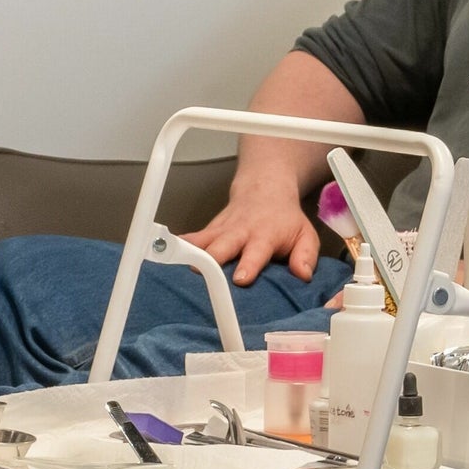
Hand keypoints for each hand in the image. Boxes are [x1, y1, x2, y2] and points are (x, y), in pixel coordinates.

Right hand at [182, 180, 321, 286]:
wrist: (265, 190)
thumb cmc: (284, 219)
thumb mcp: (305, 235)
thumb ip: (306, 255)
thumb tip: (302, 274)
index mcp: (264, 236)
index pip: (255, 252)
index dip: (248, 265)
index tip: (240, 279)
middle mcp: (239, 232)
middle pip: (220, 247)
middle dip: (210, 261)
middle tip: (199, 275)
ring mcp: (221, 231)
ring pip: (201, 242)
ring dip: (188, 254)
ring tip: (172, 266)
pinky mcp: (209, 231)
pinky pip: (191, 239)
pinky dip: (178, 247)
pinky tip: (163, 254)